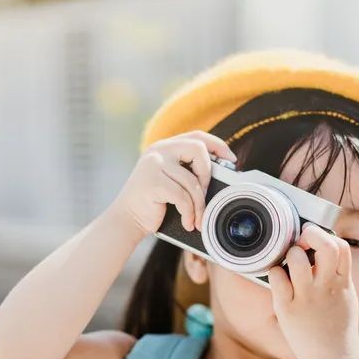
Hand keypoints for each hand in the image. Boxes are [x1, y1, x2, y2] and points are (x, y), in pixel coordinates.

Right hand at [106, 130, 236, 238]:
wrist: (126, 219)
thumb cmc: (153, 203)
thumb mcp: (171, 180)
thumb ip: (188, 170)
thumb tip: (221, 173)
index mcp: (165, 147)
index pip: (197, 136)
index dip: (218, 146)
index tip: (232, 160)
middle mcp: (159, 151)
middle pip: (198, 149)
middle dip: (208, 174)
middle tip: (206, 194)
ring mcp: (154, 165)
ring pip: (192, 181)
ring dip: (199, 205)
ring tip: (197, 219)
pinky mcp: (153, 183)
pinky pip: (183, 197)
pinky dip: (189, 213)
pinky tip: (188, 222)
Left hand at [267, 223, 358, 358]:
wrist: (334, 357)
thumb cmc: (338, 325)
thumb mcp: (346, 296)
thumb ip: (339, 274)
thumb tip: (327, 252)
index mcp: (342, 282)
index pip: (341, 246)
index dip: (327, 236)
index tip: (316, 241)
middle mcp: (326, 286)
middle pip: (325, 245)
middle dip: (310, 234)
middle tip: (301, 241)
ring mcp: (307, 296)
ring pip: (297, 258)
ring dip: (291, 253)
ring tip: (290, 263)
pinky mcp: (288, 308)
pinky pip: (277, 278)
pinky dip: (275, 272)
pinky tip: (278, 278)